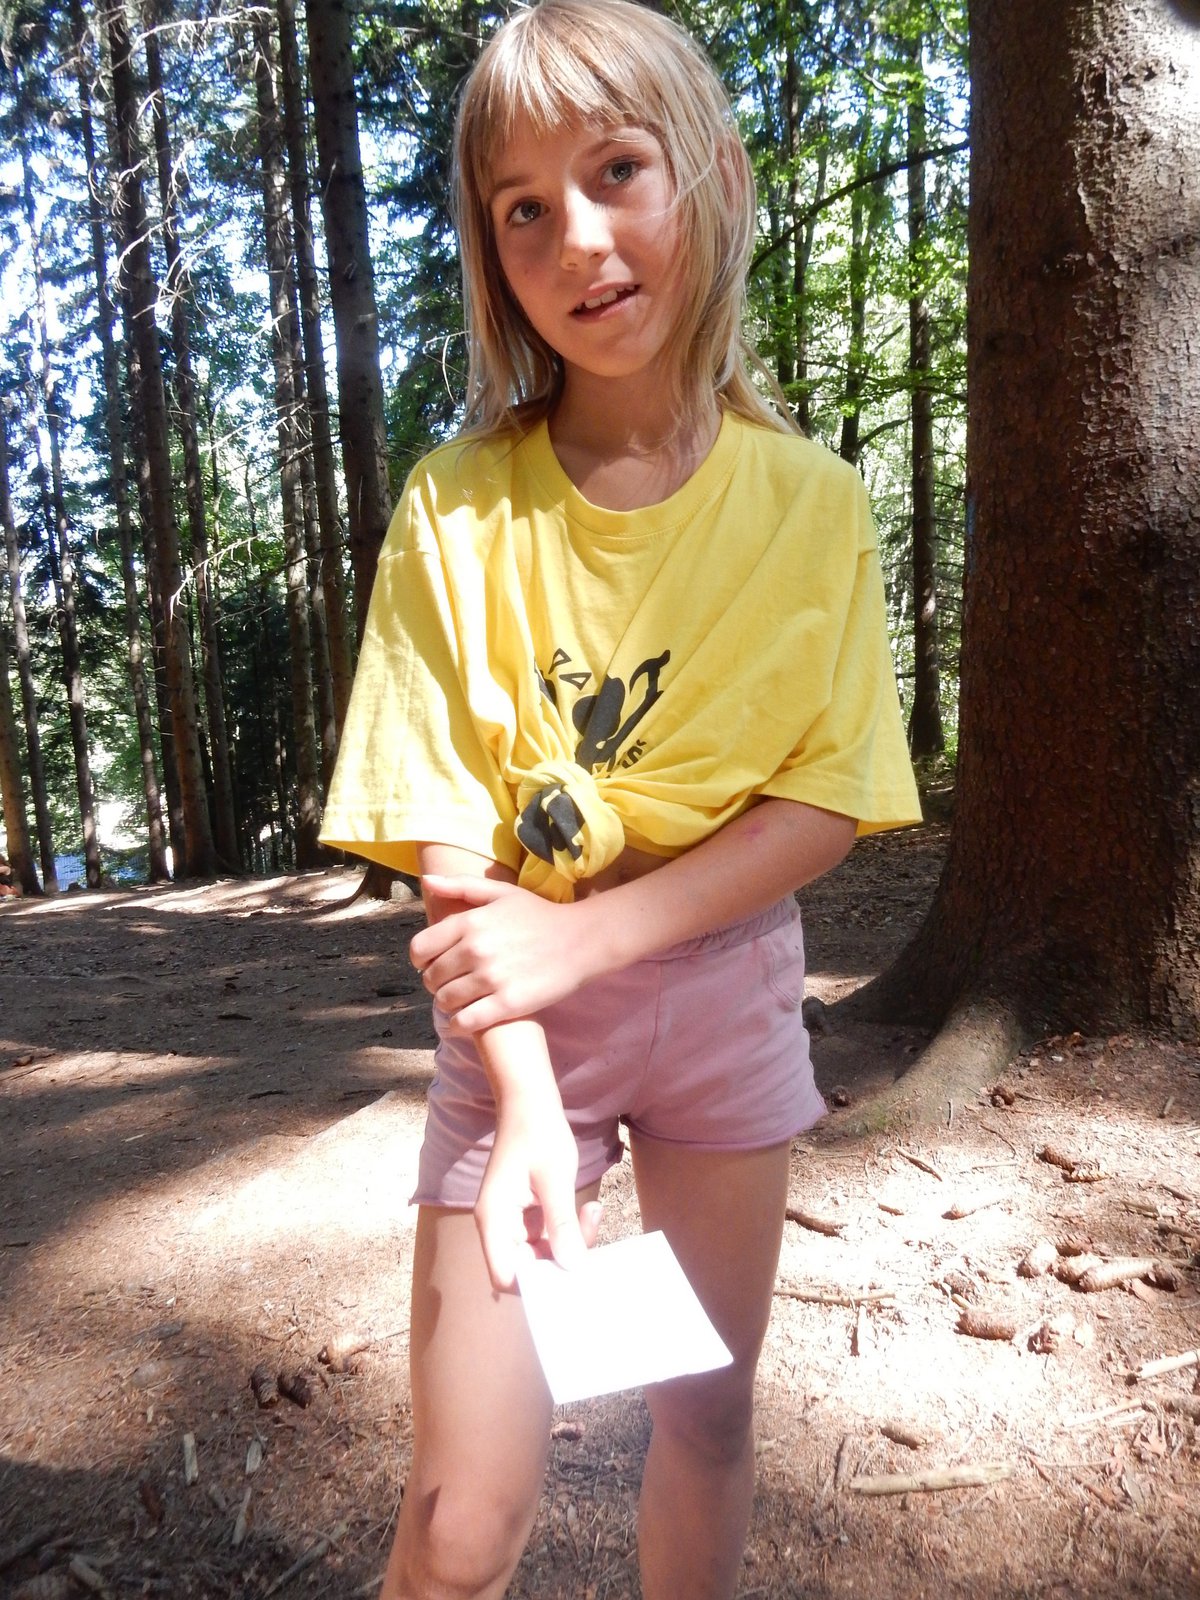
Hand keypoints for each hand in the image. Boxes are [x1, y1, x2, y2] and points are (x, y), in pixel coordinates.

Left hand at [412, 875, 607, 1031]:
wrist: (582, 940)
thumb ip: (461, 886)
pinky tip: (463, 1021)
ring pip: (445, 1001)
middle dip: (436, 982)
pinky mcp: (507, 1004)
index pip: (420, 948)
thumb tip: (427, 880)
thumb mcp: (502, 892)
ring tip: (459, 1000)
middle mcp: (476, 950)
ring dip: (447, 1004)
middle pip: (432, 977)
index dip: (420, 960)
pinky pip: (466, 1022)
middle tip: (450, 983)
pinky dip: (459, 1025)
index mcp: (470, 922)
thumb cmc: (540, 915)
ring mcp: (491, 978)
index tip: (431, 963)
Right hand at [476, 1090, 603, 1292]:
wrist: (530, 1102)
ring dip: (570, 1243)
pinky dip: (568, 1230)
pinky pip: (547, 1237)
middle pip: (528, 1268)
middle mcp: (499, 1226)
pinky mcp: (527, 1214)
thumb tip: (573, 1266)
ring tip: (593, 1212)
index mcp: (494, 1220)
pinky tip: (587, 1210)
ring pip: (542, 1254)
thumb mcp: (555, 1179)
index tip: (570, 1275)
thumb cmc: (538, 1133)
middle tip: (591, 1231)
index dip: (536, 1285)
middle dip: (562, 1260)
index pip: (506, 1276)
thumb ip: (561, 1224)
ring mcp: (513, 1221)